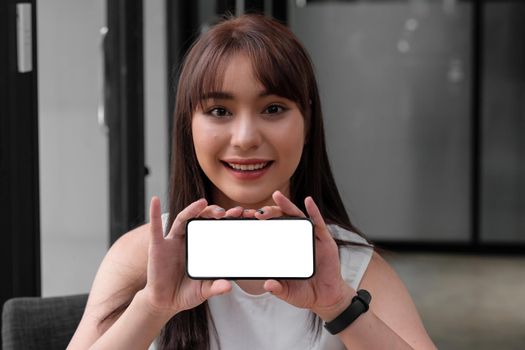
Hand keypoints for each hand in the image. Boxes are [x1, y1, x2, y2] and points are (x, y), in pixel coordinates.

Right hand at [141, 197, 240, 316]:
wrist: (165, 302)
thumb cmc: (187, 292)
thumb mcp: (205, 290)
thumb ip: (216, 287)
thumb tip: (229, 286)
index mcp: (202, 245)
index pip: (217, 227)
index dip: (229, 219)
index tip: (244, 215)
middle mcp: (189, 239)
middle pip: (202, 219)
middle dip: (214, 212)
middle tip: (227, 212)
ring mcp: (174, 241)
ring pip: (183, 219)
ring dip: (192, 209)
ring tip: (203, 202)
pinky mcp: (158, 246)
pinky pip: (155, 227)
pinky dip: (154, 213)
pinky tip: (155, 200)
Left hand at [262, 191, 356, 319]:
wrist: (326, 298)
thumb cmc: (305, 292)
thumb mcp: (288, 292)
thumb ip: (278, 289)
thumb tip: (268, 284)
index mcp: (285, 248)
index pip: (269, 230)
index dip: (258, 224)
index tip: (245, 218)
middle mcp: (296, 239)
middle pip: (281, 220)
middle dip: (269, 212)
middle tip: (256, 212)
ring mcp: (310, 238)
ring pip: (297, 217)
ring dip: (287, 205)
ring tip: (277, 196)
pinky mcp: (325, 241)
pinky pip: (318, 224)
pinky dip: (314, 211)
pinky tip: (308, 201)